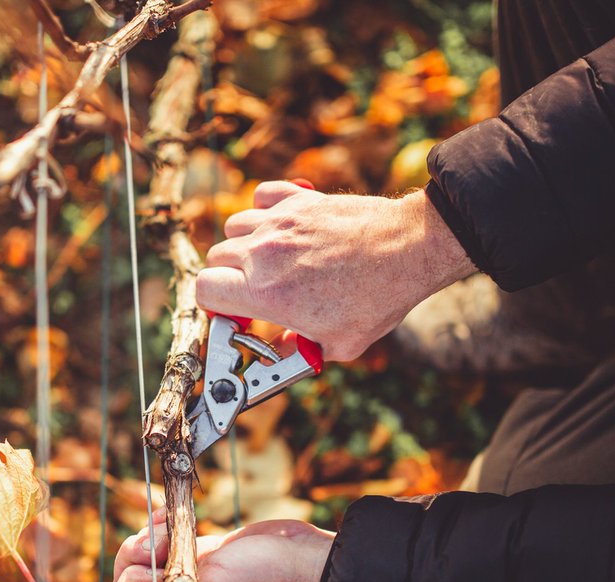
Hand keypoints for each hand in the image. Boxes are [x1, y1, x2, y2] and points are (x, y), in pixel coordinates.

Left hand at [110, 510, 335, 581]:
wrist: (299, 556)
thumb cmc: (264, 579)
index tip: (155, 573)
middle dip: (137, 560)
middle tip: (165, 547)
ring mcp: (183, 581)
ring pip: (138, 561)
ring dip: (148, 540)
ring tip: (172, 532)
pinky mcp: (192, 557)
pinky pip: (156, 544)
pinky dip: (157, 527)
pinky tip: (169, 517)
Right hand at [197, 182, 474, 360]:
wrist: (409, 250)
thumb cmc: (378, 299)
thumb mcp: (337, 344)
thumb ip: (297, 349)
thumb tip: (279, 350)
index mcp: (266, 292)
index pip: (205, 291)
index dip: (214, 306)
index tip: (235, 314)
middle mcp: (264, 253)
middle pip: (216, 259)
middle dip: (229, 279)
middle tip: (255, 292)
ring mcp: (280, 222)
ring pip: (235, 228)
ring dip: (244, 246)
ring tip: (269, 261)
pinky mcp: (299, 201)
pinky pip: (261, 197)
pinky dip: (263, 211)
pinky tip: (280, 228)